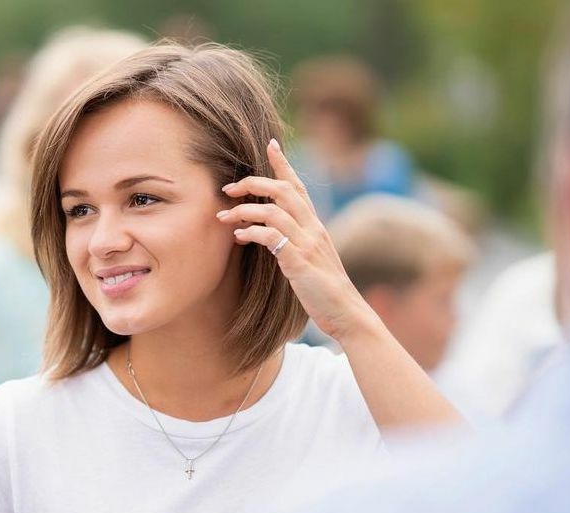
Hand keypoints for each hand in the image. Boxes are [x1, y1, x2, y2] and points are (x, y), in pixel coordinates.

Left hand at [215, 139, 375, 342]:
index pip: (299, 186)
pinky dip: (251, 233)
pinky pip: (272, 237)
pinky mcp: (298, 262)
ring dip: (244, 210)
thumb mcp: (310, 257)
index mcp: (315, 225)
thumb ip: (295, 240)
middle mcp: (313, 228)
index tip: (270, 144)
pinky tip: (238, 237)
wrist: (345, 311)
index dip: (284, 164)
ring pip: (274, 211)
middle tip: (228, 188)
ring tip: (223, 217)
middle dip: (253, 184)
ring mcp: (307, 244)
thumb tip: (271, 232)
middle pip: (283, 191)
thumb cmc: (324, 288)